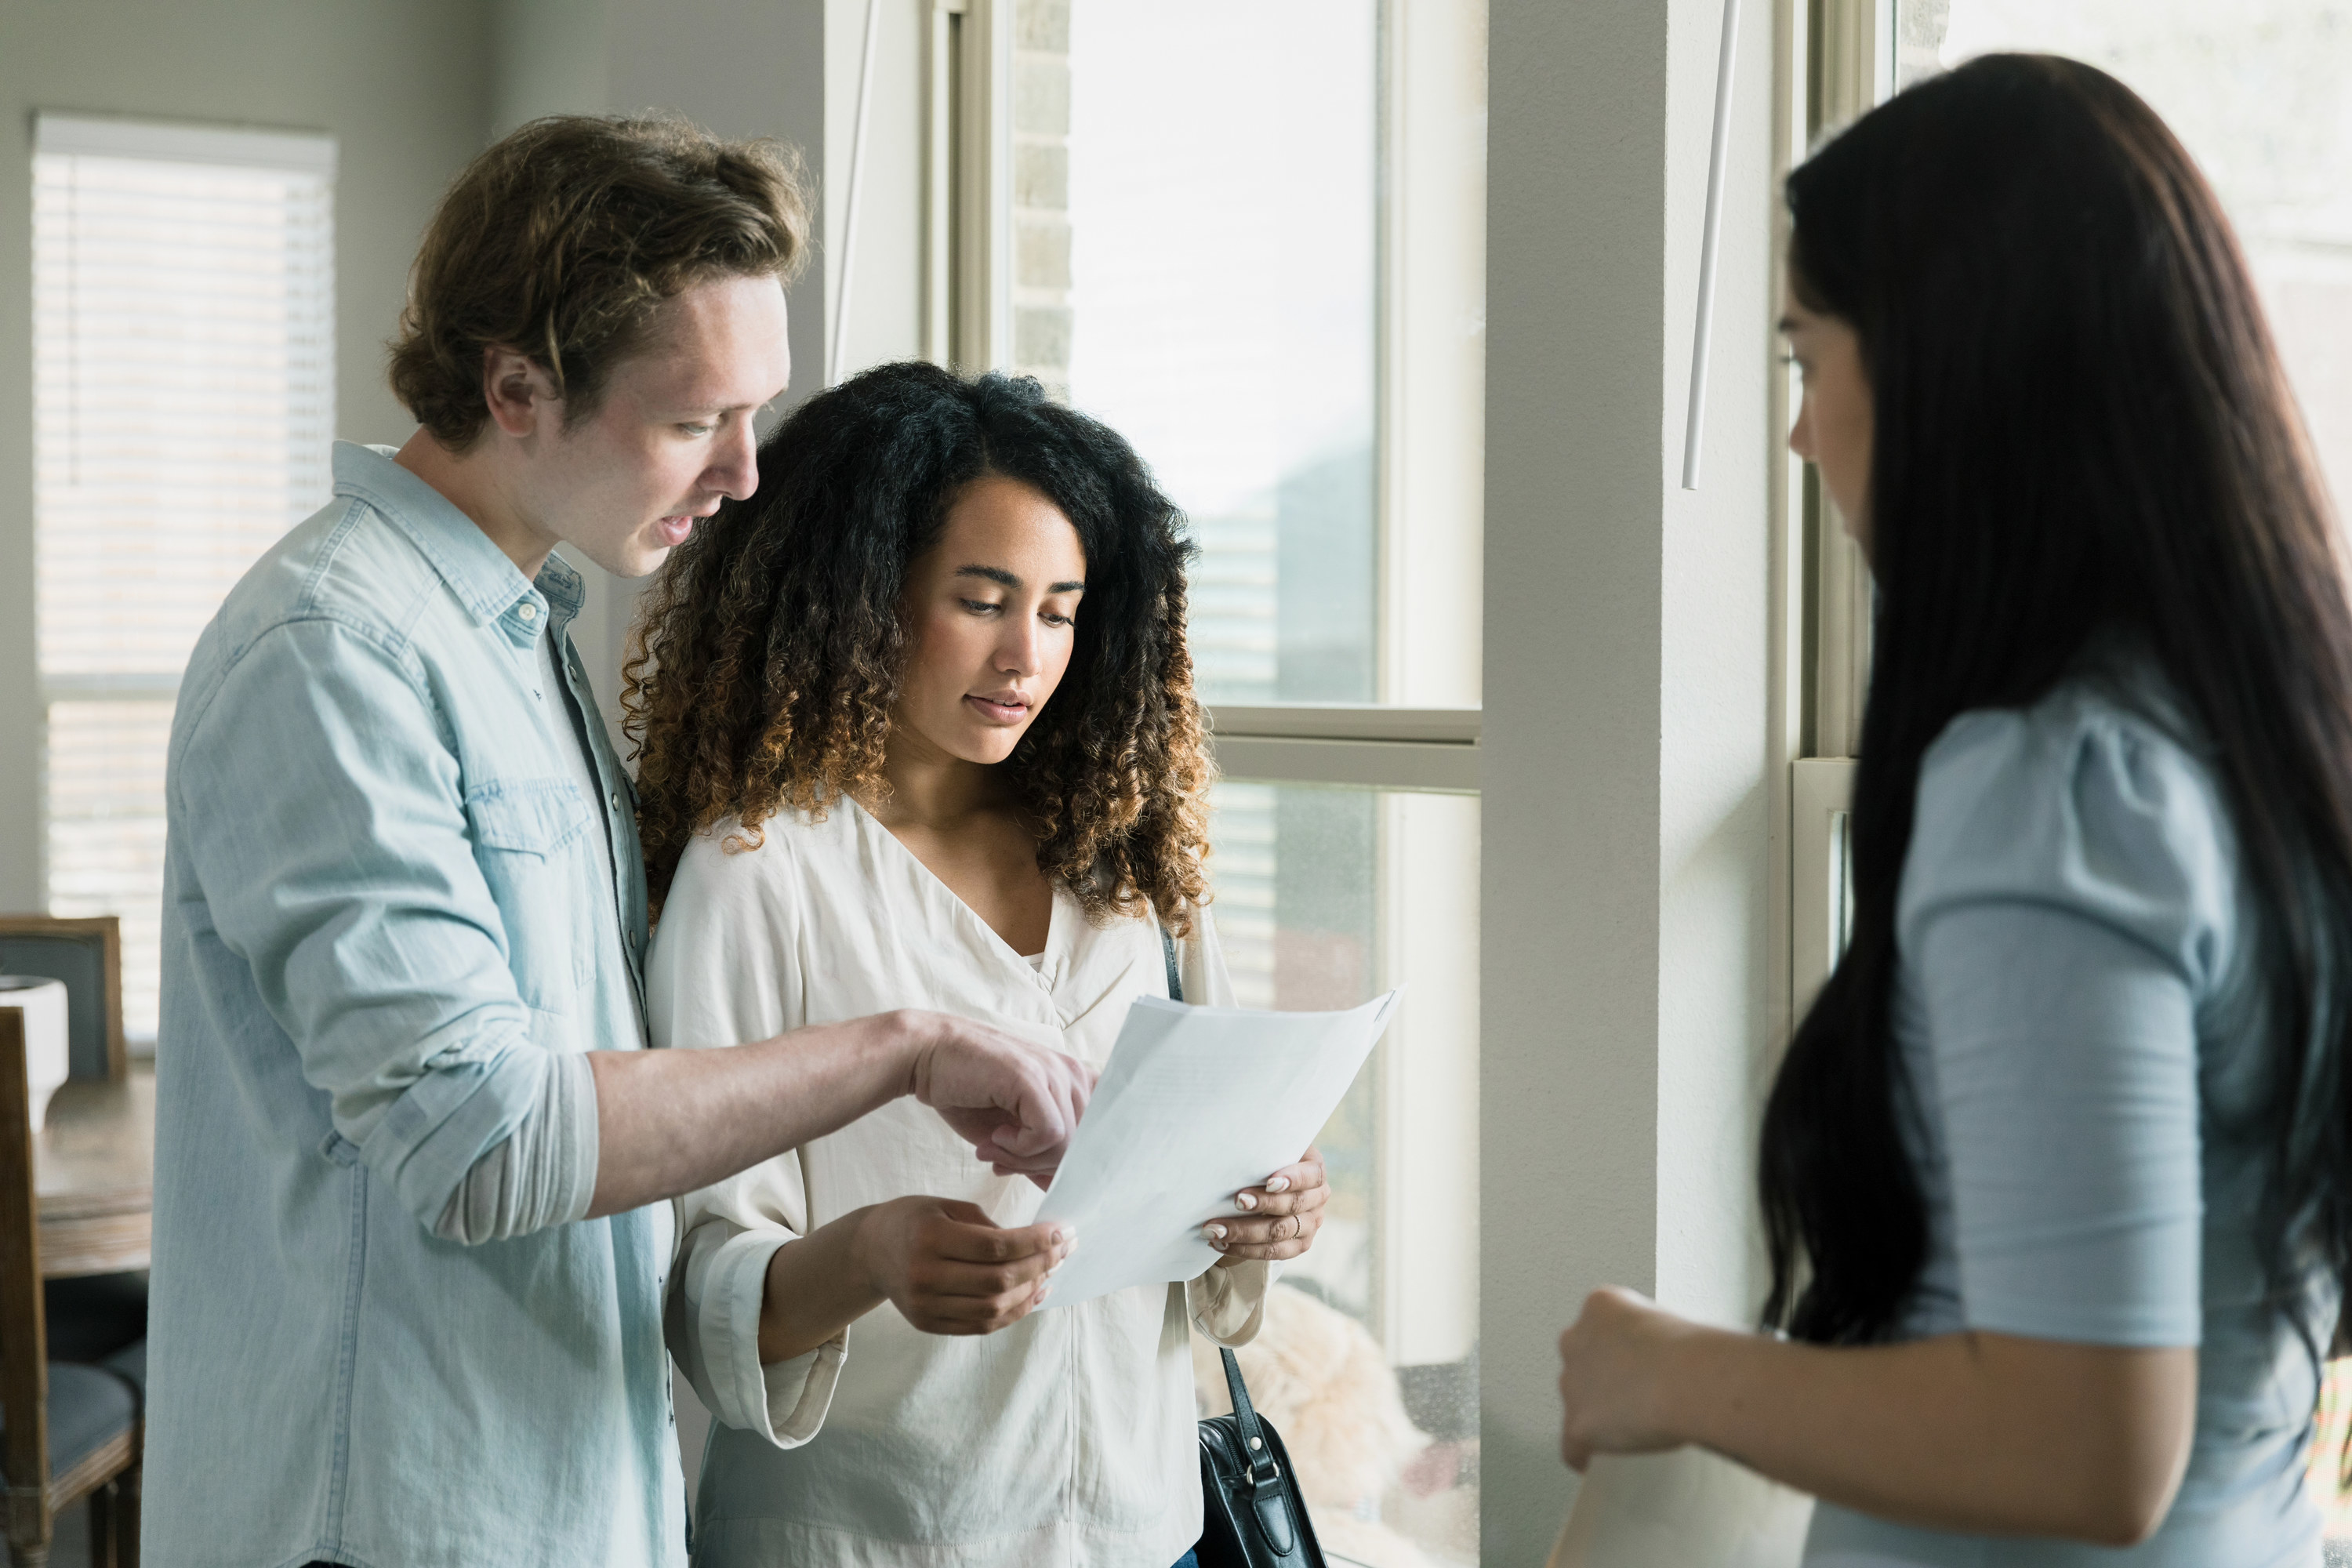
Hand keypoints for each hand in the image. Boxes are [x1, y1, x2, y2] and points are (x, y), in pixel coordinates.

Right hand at [850, 1196, 1075, 1334]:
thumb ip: (988, 1226)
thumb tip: (1036, 1246)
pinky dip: (1013, 1313)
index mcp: (930, 1237)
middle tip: (1065, 1250)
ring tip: (1053, 1271)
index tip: (1063, 1232)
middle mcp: (924, 1276)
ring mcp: (925, 1306)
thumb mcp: (947, 1206)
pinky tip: (1034, 1295)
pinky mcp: (928, 1324)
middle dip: (1040, 1265)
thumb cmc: (914, 1220)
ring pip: (993, 1309)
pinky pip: (981, 1325)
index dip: (1035, 1242)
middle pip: (997, 1281)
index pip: (995, 1247)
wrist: (869, 1251)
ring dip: (1031, 1292)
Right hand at [900, 1012, 1095, 1179]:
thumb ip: (1040, 1156)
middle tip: (1003, 1160)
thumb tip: (1061, 1190)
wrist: (927, 1058)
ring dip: (1025, 1159)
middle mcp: (1073, 1074)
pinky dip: (1019, 1148)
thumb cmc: (968, 1095)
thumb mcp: (1011, 1135)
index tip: (1030, 1168)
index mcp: (1075, 1082)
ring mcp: (1055, 1072)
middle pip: (1082, 1147)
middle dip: (1041, 1165)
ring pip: (1067, 1144)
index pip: (1098, 1139)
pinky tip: (995, 1136)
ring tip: (994, 1148)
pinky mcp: (1033, 1078)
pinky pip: (1049, 1134)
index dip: (1066, 1163)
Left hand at [1205, 1145, 1327, 1266]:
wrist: (1265, 1184)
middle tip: (1236, 1201)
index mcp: (1315, 1171)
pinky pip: (1273, 1252)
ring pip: (1280, 1233)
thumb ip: (1262, 1149)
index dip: (1293, 1179)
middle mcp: (1317, 1199)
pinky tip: (1221, 1243)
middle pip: (1293, 1205)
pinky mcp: (1298, 1245)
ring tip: (1215, 1229)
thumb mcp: (1270, 1148)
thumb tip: (1236, 1149)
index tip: (1269, 1182)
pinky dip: (1244, 1249)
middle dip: (1262, 1204)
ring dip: (1244, 1232)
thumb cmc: (1265, 1160)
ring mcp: (1310, 1225)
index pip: (1312, 1175)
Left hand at [1556, 1286, 1696, 1469]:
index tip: (1636, 1367)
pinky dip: (1584, 1454)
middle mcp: (1577, 1340)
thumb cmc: (1697, 1354)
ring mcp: (1573, 1382)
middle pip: (1580, 1363)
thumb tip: (1664, 1363)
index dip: (1618, 1353)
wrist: (1690, 1380)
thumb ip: (1653, 1339)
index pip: (1598, 1330)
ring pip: (1575, 1402)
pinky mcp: (1578, 1422)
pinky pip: (1572, 1446)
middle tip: (1635, 1397)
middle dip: (1601, 1380)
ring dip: (1595, 1414)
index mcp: (1601, 1307)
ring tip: (1626, 1428)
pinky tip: (1595, 1460)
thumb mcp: (1672, 1324)